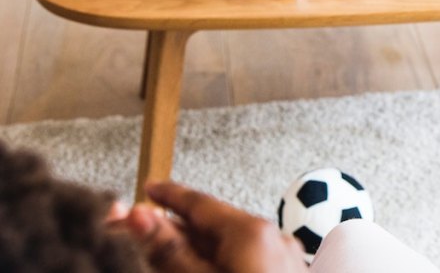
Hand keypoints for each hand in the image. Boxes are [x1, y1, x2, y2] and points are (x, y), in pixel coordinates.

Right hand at [117, 182, 306, 272]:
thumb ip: (170, 253)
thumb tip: (140, 218)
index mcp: (252, 231)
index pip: (201, 204)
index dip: (170, 197)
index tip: (149, 191)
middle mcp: (273, 238)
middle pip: (215, 226)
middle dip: (176, 229)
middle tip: (138, 233)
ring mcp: (284, 260)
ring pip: (230, 247)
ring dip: (196, 252)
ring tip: (164, 259)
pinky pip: (246, 263)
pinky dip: (219, 265)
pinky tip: (196, 272)